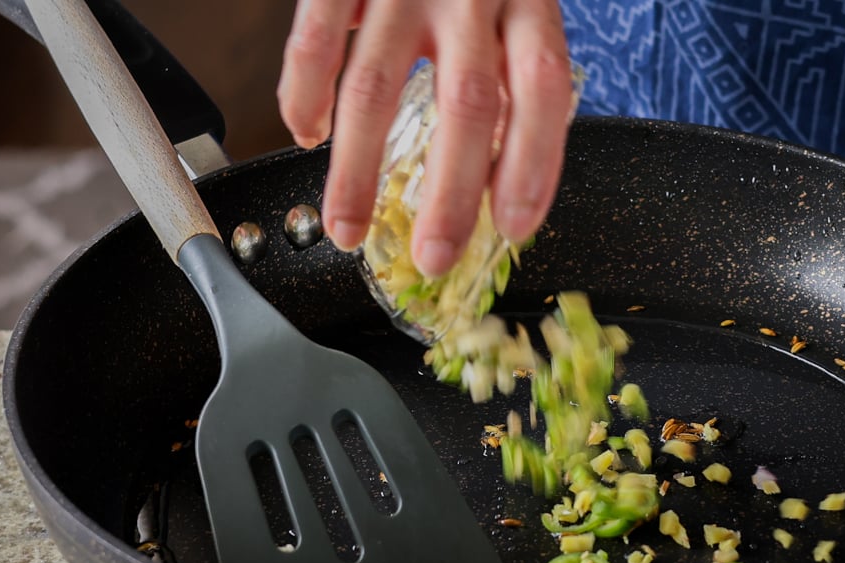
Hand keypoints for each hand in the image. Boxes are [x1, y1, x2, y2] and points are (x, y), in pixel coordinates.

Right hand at [277, 0, 574, 277]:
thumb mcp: (515, 6)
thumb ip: (512, 77)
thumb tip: (499, 180)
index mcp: (526, 0)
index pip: (541, 90)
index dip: (532, 164)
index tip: (514, 227)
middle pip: (465, 104)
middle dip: (448, 194)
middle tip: (434, 256)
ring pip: (377, 86)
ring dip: (359, 170)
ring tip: (347, 227)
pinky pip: (316, 41)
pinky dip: (303, 96)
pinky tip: (307, 138)